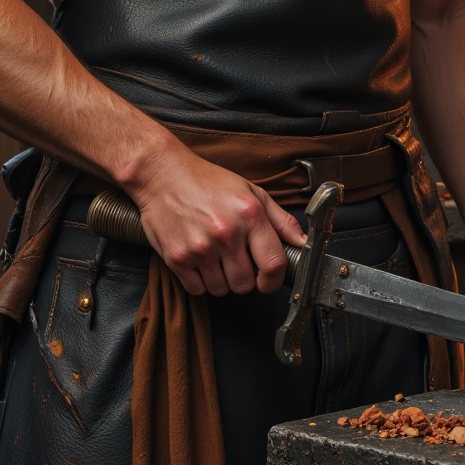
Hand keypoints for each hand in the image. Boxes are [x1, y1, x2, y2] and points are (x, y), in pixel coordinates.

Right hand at [125, 143, 306, 297]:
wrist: (162, 175)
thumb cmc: (208, 182)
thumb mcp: (251, 191)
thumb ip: (280, 220)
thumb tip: (302, 243)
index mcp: (249, 215)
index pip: (273, 265)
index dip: (273, 280)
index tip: (268, 280)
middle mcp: (226, 234)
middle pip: (245, 284)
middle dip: (244, 278)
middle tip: (236, 261)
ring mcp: (200, 248)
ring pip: (221, 290)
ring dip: (221, 280)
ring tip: (215, 257)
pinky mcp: (177, 258)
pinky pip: (197, 289)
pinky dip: (200, 281)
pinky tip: (198, 260)